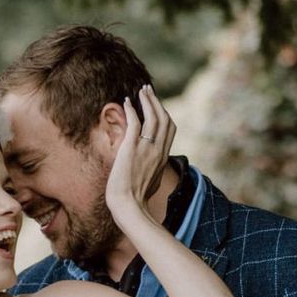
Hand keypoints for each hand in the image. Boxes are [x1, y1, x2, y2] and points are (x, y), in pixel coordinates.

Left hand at [105, 85, 175, 221]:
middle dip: (157, 102)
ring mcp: (146, 148)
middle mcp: (158, 150)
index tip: (156, 105)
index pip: (169, 128)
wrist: (129, 205)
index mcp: (163, 157)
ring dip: (147, 101)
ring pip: (153, 117)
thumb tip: (154, 175)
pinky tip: (127, 101)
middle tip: (148, 90)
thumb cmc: (136, 200)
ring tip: (141, 90)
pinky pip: (135, 122)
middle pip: (164, 118)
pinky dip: (132, 109)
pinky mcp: (132, 147)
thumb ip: (154, 173)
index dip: (163, 113)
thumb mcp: (152, 184)